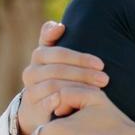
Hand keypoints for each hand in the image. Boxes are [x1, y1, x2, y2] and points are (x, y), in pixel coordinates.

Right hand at [17, 18, 109, 134]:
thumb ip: (52, 38)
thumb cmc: (54, 77)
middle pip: (58, 70)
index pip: (58, 53)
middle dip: (84, 74)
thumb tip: (60, 26)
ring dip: (77, 88)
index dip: (80, 58)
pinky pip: (45, 104)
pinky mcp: (32, 108)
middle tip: (105, 79)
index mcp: (39, 56)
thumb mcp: (54, 57)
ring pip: (53, 85)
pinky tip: (75, 103)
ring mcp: (30, 90)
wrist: (36, 109)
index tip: (100, 64)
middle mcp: (31, 71)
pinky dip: (60, 102)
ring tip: (97, 91)